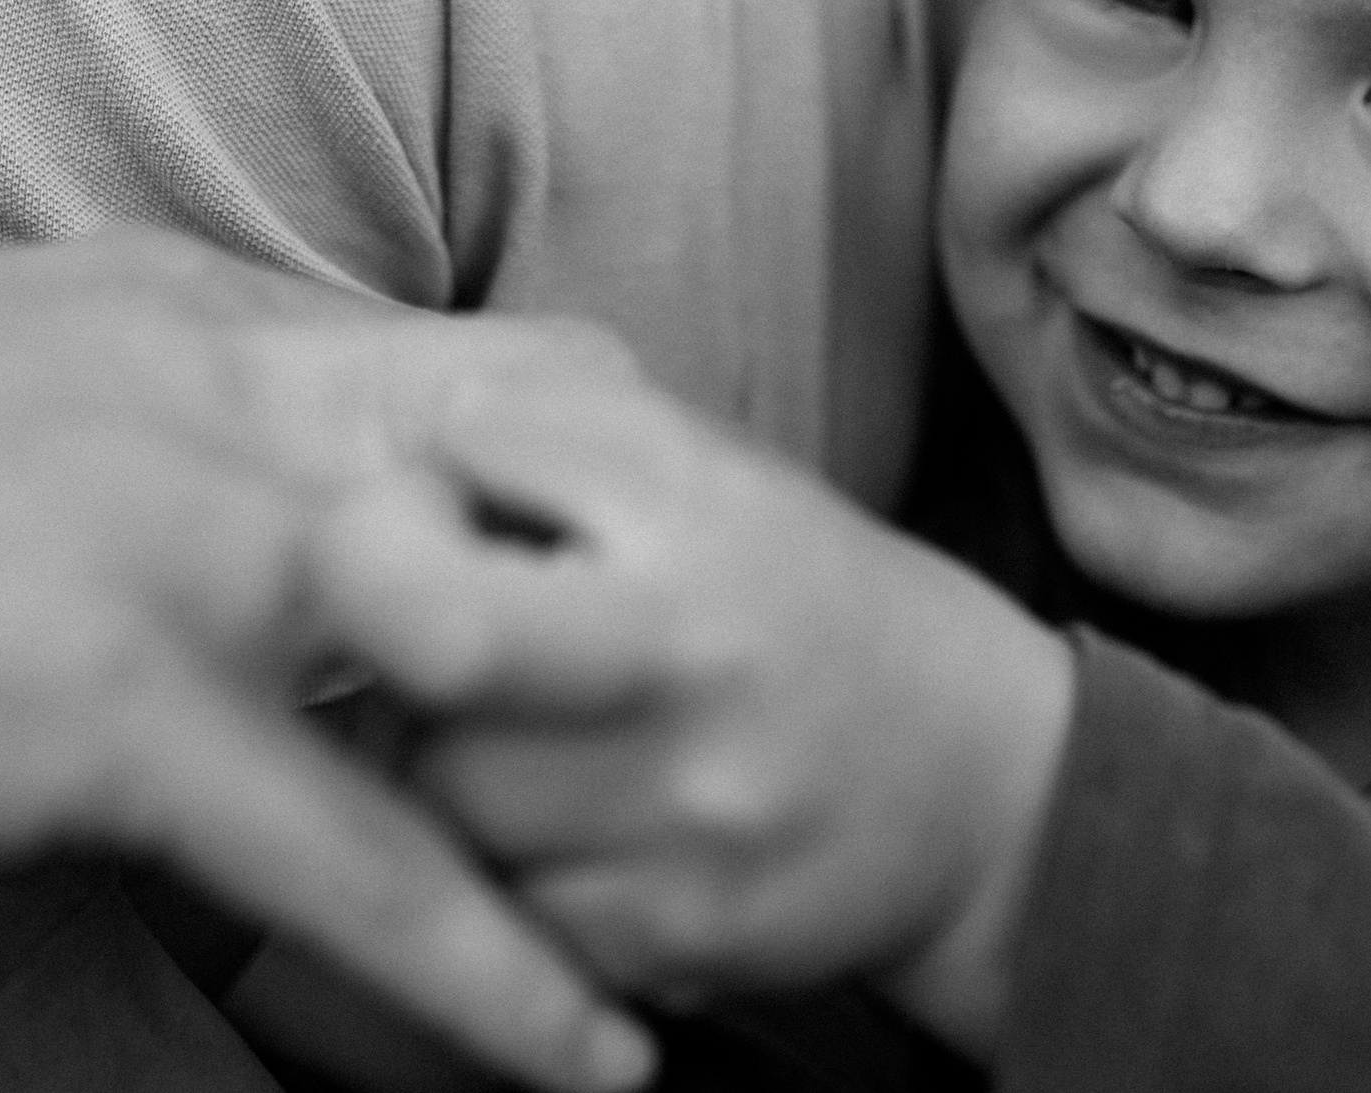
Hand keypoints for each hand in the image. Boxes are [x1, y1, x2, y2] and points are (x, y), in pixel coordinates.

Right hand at [0, 231, 652, 1092]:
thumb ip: (120, 546)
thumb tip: (232, 638)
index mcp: (171, 323)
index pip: (440, 366)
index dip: (571, 440)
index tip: (660, 507)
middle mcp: (210, 393)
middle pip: (523, 456)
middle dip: (648, 553)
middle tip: (766, 655)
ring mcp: (177, 534)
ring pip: (484, 649)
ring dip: (608, 752)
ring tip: (727, 844)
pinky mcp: (111, 693)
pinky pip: (356, 861)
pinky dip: (485, 972)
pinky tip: (582, 1053)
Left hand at [329, 386, 1075, 1059]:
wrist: (981, 783)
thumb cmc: (799, 604)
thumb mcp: (708, 475)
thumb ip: (551, 436)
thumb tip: (388, 456)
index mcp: (699, 500)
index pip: (478, 439)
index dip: (417, 475)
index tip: (425, 508)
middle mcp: (699, 642)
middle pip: (439, 637)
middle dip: (390, 630)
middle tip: (414, 640)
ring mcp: (693, 803)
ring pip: (447, 794)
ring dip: (441, 768)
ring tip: (507, 741)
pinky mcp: (680, 933)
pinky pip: (505, 911)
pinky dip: (508, 878)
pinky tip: (568, 835)